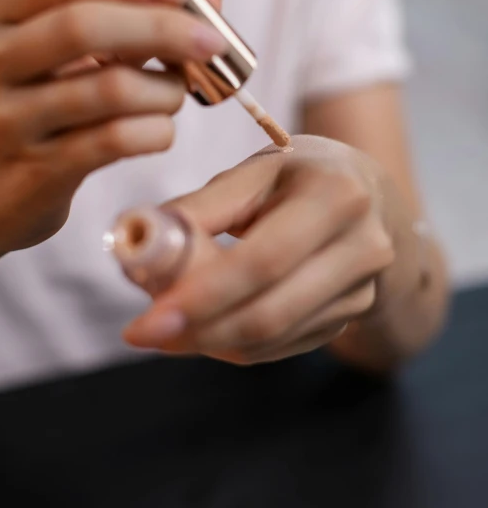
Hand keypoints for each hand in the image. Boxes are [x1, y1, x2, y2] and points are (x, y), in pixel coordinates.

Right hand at [0, 0, 224, 264]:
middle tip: (211, 42)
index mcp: (1, 20)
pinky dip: (156, 132)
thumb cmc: (30, 115)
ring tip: (173, 97)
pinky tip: (158, 132)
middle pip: (84, 25)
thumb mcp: (55, 59)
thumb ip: (125, 23)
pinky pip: (115, 141)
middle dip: (163, 28)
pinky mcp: (35, 171)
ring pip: (111, 88)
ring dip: (166, 91)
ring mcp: (10, 119)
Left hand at [123, 135, 394, 364]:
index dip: (205, 294)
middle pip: (272, 311)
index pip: (265, 259)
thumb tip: (142, 237)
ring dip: (212, 340)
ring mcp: (362, 289)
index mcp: (336, 196)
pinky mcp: (352, 316)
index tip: (149, 315)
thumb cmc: (304, 174)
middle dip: (200, 329)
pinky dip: (236, 344)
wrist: (374, 197)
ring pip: (275, 336)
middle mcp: (362, 247)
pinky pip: (285, 345)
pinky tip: (204, 331)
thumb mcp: (259, 169)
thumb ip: (205, 204)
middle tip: (144, 333)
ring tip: (165, 329)